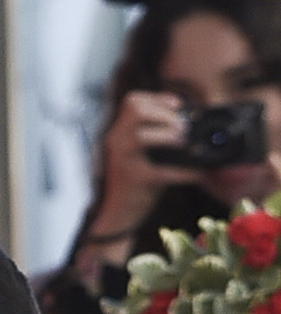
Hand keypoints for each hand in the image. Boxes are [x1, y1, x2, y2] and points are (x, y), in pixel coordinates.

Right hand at [82, 90, 189, 257]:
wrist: (118, 215)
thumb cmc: (135, 182)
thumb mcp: (141, 154)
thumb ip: (157, 136)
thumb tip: (191, 125)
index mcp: (119, 132)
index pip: (132, 101)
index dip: (157, 99)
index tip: (177, 105)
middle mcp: (116, 141)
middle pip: (135, 109)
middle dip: (164, 114)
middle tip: (182, 127)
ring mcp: (122, 160)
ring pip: (141, 135)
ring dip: (168, 135)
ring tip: (184, 143)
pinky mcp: (133, 179)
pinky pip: (161, 171)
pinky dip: (183, 172)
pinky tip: (197, 174)